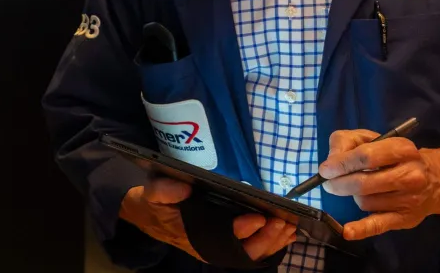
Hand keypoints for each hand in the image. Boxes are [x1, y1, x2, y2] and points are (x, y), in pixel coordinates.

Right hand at [120, 177, 297, 261]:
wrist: (151, 217)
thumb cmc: (155, 206)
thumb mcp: (152, 193)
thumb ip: (164, 190)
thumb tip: (184, 187)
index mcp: (195, 236)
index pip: (223, 238)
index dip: (242, 230)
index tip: (258, 217)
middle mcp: (211, 246)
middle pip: (244, 251)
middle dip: (266, 238)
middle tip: (282, 222)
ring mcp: (222, 247)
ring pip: (253, 252)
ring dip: (273, 242)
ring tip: (289, 228)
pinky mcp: (229, 243)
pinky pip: (254, 248)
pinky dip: (272, 242)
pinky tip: (285, 234)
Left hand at [320, 130, 439, 238]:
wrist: (433, 180)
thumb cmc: (393, 156)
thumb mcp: (371, 138)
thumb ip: (347, 142)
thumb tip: (331, 163)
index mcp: (402, 149)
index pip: (366, 156)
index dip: (341, 163)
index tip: (325, 170)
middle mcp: (411, 175)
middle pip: (363, 182)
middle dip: (339, 183)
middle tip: (328, 183)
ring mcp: (410, 199)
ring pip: (365, 201)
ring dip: (353, 195)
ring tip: (359, 188)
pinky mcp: (406, 219)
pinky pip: (379, 225)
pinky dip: (361, 229)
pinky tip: (347, 231)